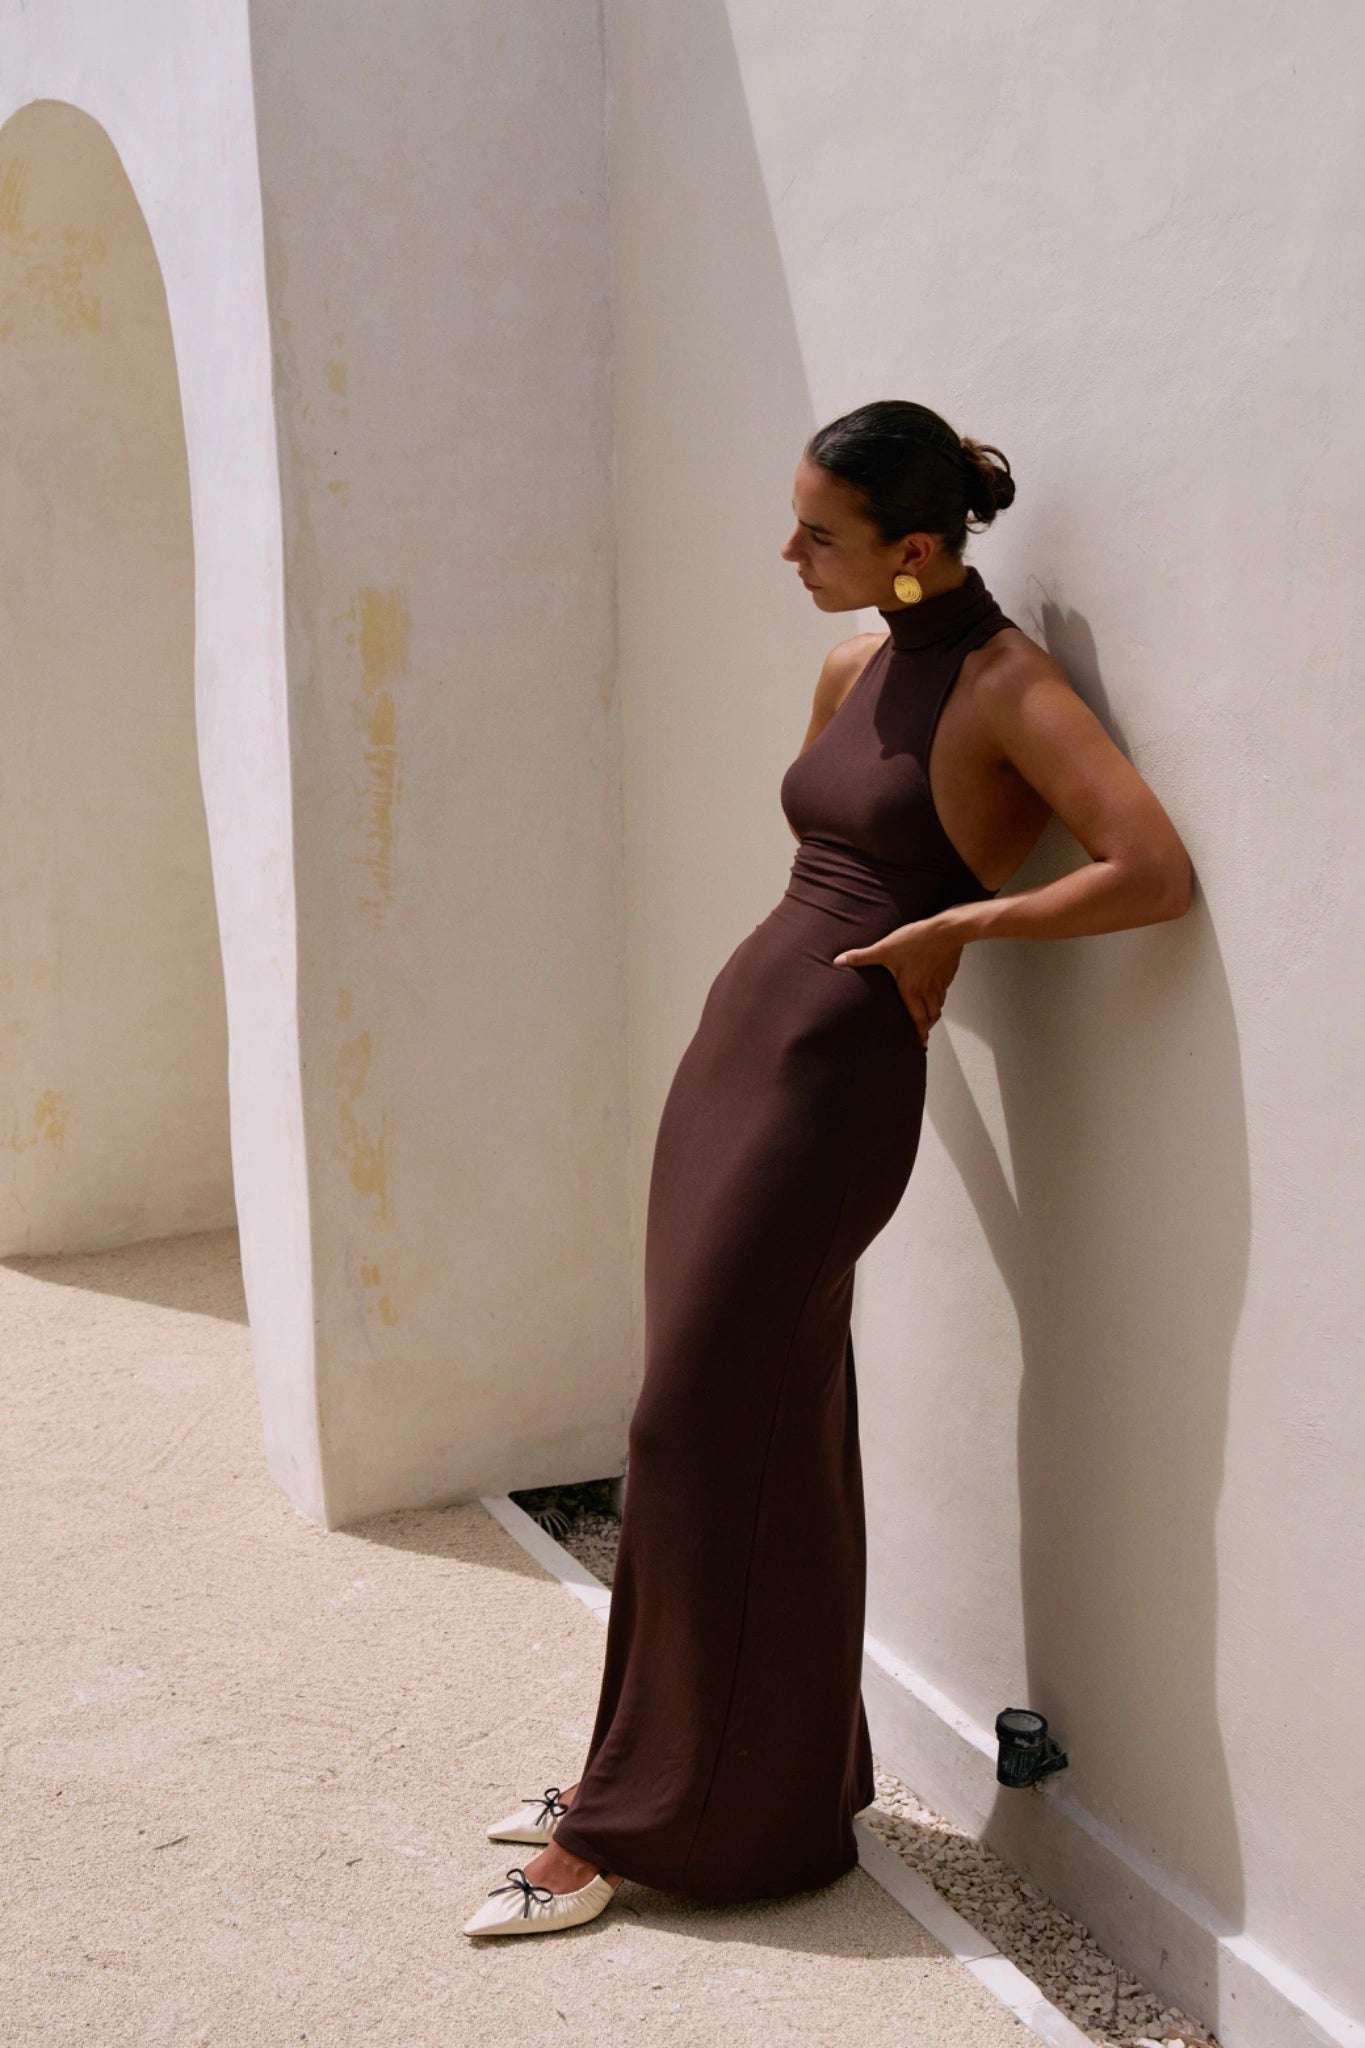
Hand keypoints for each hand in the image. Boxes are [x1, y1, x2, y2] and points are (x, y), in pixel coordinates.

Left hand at [832, 916, 963, 1046]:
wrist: (946, 930)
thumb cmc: (917, 941)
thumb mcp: (885, 949)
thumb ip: (862, 957)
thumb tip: (841, 960)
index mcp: (912, 990)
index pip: (918, 1019)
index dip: (920, 1032)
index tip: (921, 1042)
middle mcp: (928, 990)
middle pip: (932, 1015)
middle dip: (928, 1025)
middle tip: (924, 1031)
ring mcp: (940, 982)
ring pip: (939, 1003)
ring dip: (934, 1011)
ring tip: (929, 1014)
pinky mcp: (948, 972)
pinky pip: (945, 989)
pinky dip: (941, 994)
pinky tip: (936, 989)